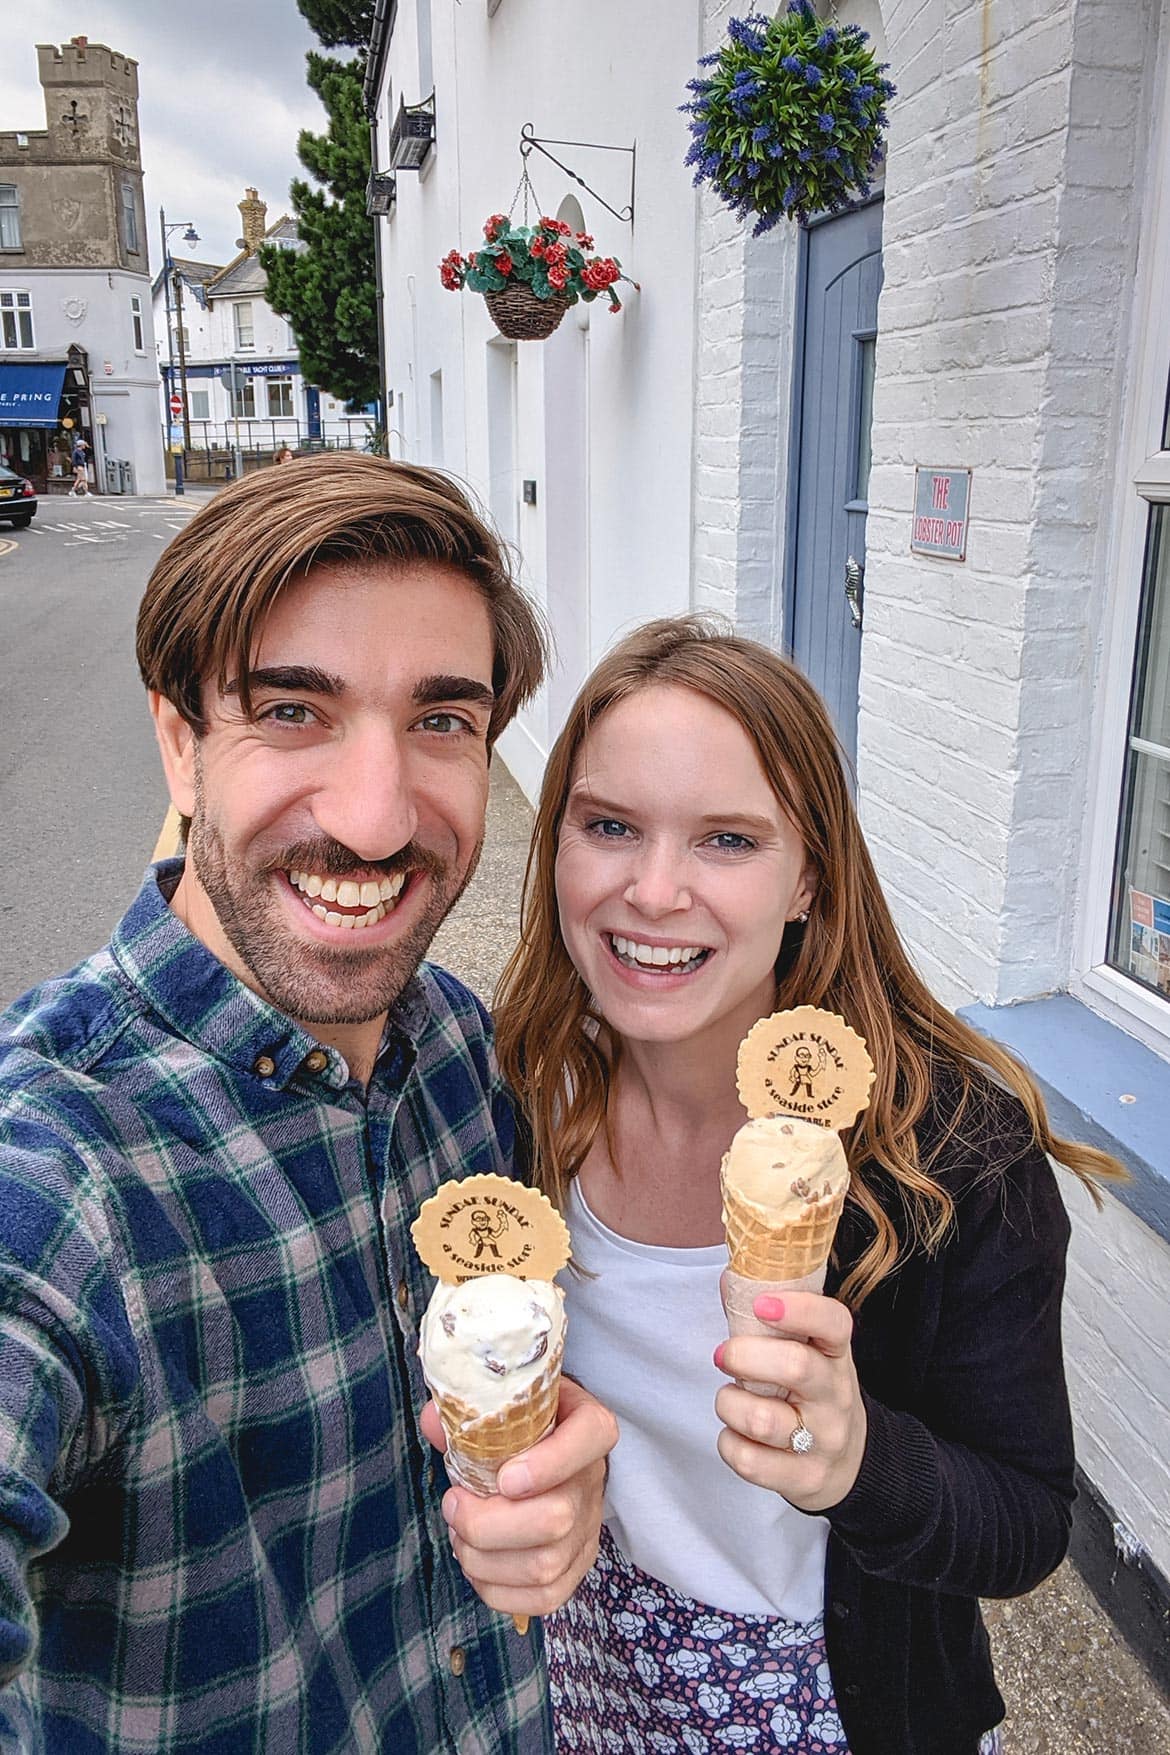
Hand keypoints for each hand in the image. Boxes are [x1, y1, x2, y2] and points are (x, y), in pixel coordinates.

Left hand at [420, 1375, 617, 1618]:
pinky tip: (476, 1564)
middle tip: (454, 1506)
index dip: (547, 1464)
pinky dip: (497, 1589)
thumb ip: (468, 1409)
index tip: (502, 1478)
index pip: (590, 1437)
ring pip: (545, 1566)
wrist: (550, 1448)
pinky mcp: (577, 1565)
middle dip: (488, 1524)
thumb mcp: (506, 1401)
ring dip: (484, 1559)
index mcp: (589, 1426)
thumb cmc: (523, 1424)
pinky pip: (544, 1598)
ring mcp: (589, 1528)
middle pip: (556, 1519)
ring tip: (459, 1536)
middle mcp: (594, 1479)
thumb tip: (432, 1423)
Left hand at [713, 1286, 866, 1513]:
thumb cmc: (811, 1394)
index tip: (762, 1305)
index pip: (834, 1323)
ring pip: (761, 1418)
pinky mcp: (805, 1478)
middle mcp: (836, 1396)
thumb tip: (729, 1281)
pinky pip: (750, 1461)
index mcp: (836, 1355)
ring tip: (730, 1398)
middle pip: (795, 1366)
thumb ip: (766, 1319)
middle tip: (724, 1355)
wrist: (850, 1462)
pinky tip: (736, 1435)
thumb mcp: (806, 1352)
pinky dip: (729, 1444)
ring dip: (728, 1403)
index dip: (799, 1309)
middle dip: (744, 1355)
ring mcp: (824, 1440)